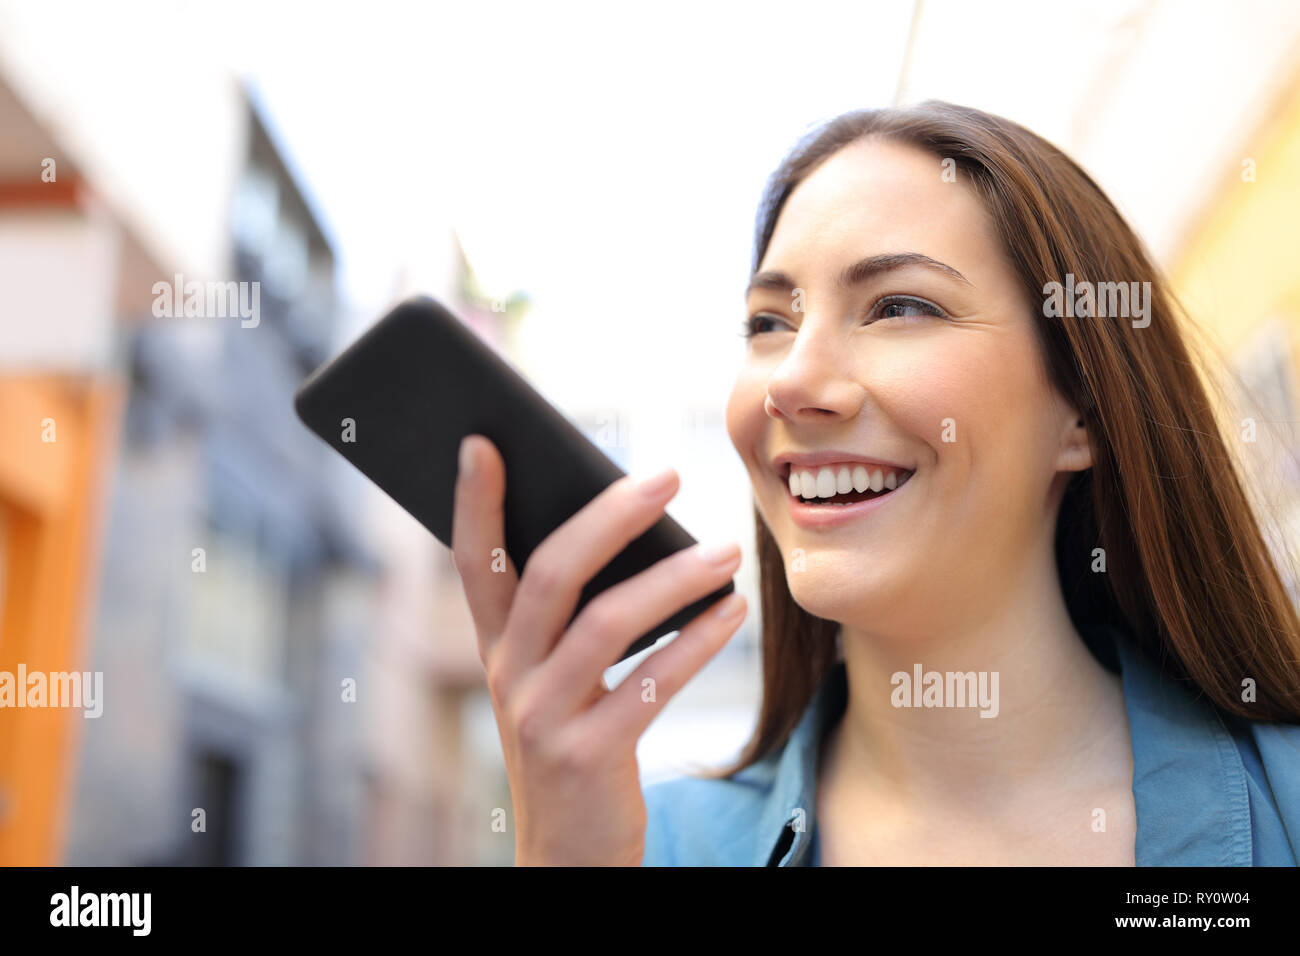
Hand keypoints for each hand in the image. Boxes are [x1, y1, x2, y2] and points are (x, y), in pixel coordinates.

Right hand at [450, 434, 745, 865]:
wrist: (569, 853)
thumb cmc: (574, 741)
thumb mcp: (554, 679)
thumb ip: (569, 615)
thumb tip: (627, 526)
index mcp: (497, 647)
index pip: (472, 561)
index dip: (474, 502)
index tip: (483, 440)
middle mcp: (509, 675)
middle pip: (549, 574)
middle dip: (608, 517)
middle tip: (667, 475)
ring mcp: (543, 717)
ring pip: (607, 622)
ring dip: (674, 578)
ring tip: (726, 550)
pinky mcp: (588, 755)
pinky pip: (650, 684)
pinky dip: (697, 642)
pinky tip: (731, 611)